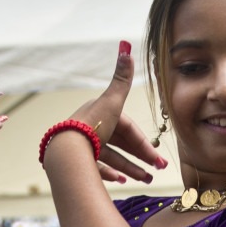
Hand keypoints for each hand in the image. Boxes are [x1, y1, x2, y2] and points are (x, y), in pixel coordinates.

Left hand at [58, 41, 165, 183]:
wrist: (67, 151)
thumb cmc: (92, 125)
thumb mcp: (112, 101)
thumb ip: (121, 78)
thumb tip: (126, 46)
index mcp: (100, 114)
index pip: (127, 128)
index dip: (144, 142)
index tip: (158, 159)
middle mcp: (92, 129)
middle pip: (121, 144)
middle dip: (141, 158)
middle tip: (157, 170)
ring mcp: (84, 147)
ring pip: (111, 158)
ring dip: (130, 168)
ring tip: (146, 180)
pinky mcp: (77, 162)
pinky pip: (97, 169)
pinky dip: (110, 173)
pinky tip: (122, 180)